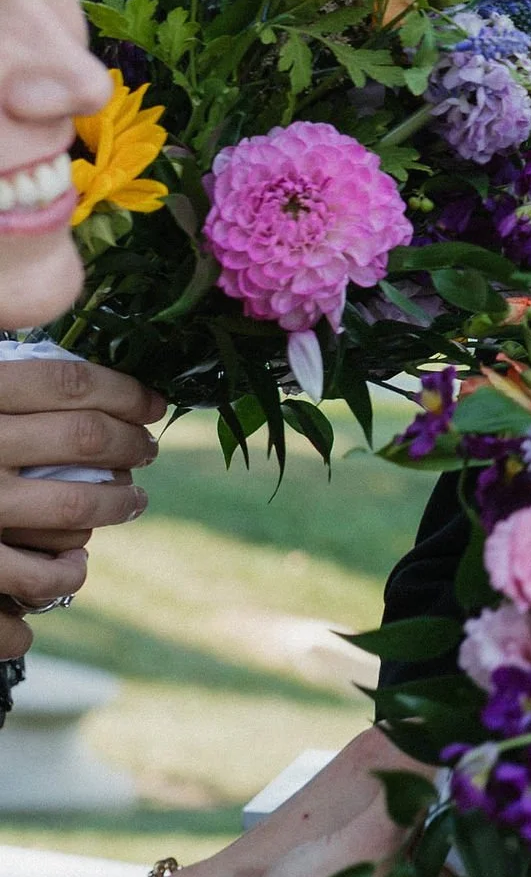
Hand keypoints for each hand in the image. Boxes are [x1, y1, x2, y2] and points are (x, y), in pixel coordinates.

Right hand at [0, 353, 164, 616]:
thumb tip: (38, 301)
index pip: (67, 383)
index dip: (123, 391)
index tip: (152, 401)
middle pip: (84, 438)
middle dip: (132, 443)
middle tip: (149, 448)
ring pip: (75, 508)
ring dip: (117, 505)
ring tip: (132, 501)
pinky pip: (33, 575)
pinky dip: (65, 573)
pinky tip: (75, 565)